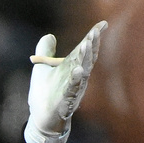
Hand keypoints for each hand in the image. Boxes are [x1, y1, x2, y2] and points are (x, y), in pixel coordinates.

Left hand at [24, 20, 107, 142]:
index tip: (102, 24)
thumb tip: (49, 35)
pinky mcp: (65, 101)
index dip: (93, 38)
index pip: (85, 51)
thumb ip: (45, 52)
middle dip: (92, 45)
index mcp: (72, 68)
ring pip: (83, 72)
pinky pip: (72, 89)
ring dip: (85, 58)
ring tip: (88, 44)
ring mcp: (73, 89)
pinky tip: (77, 70)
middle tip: (95, 31)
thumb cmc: (45, 93)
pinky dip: (75, 80)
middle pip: (87, 59)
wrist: (41, 118)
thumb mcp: (42, 69)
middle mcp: (76, 78)